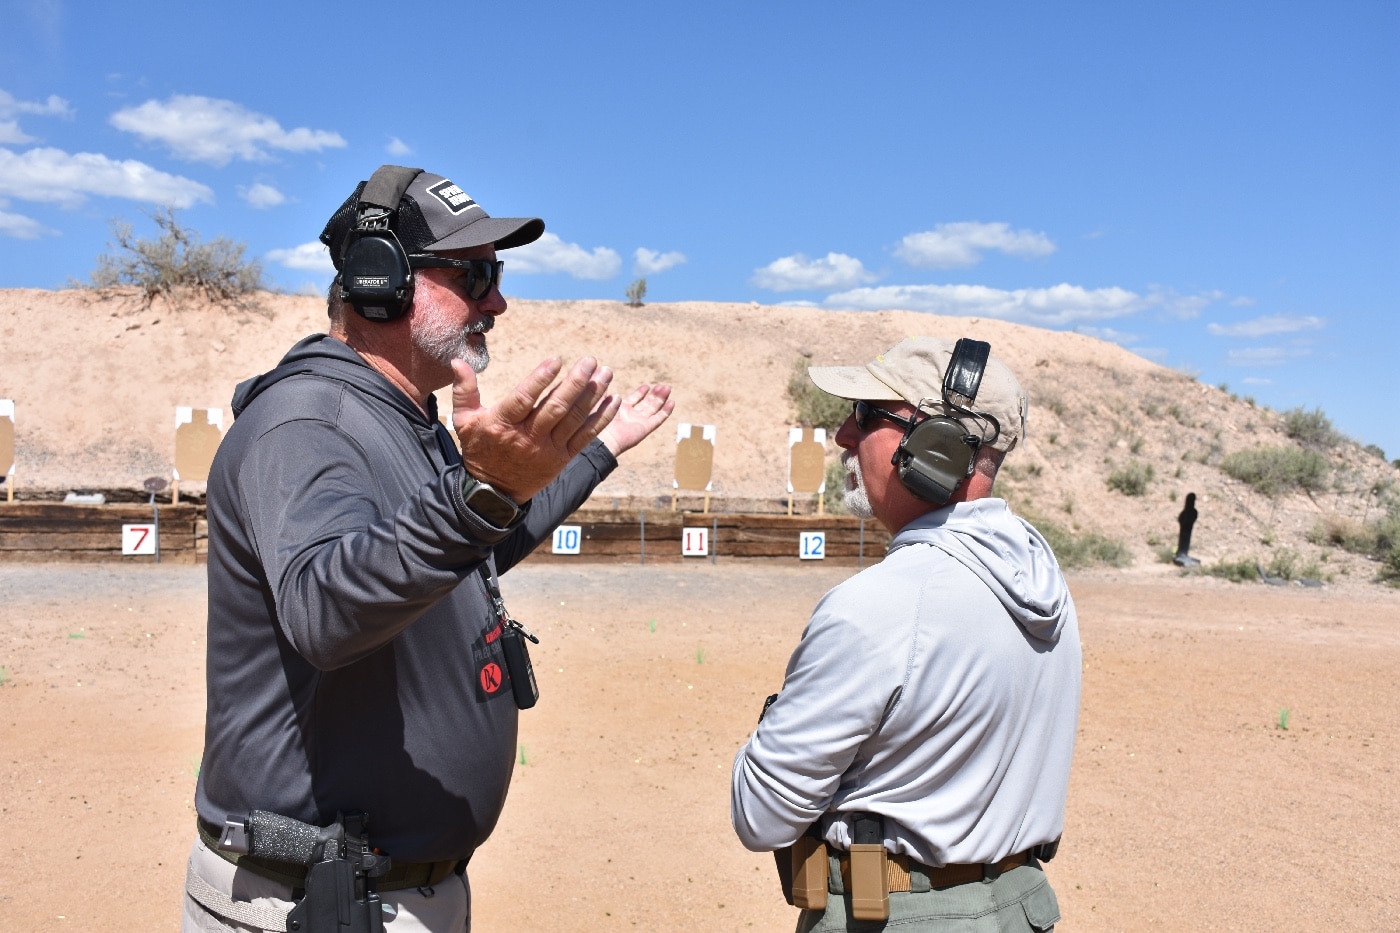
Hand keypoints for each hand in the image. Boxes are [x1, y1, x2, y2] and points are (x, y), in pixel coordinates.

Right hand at [451, 356, 618, 502]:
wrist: (494, 492)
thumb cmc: (479, 449)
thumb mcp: (464, 420)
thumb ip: (464, 390)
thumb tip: (457, 361)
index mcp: (504, 424)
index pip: (524, 398)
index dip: (541, 379)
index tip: (557, 360)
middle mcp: (528, 437)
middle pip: (556, 408)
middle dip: (576, 383)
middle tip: (591, 361)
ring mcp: (548, 449)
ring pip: (574, 420)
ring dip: (593, 396)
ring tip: (606, 373)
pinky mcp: (562, 458)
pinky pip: (585, 437)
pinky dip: (601, 419)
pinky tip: (613, 400)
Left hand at [599, 384, 674, 455]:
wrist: (601, 437)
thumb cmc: (596, 420)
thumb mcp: (599, 399)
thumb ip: (602, 388)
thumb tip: (600, 372)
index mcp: (621, 409)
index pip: (634, 400)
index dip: (641, 393)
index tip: (646, 386)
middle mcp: (632, 415)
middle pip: (647, 404)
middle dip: (655, 395)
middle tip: (663, 386)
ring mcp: (639, 422)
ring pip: (654, 409)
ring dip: (661, 398)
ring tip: (667, 388)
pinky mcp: (645, 428)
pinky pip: (658, 419)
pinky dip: (666, 411)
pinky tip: (671, 402)